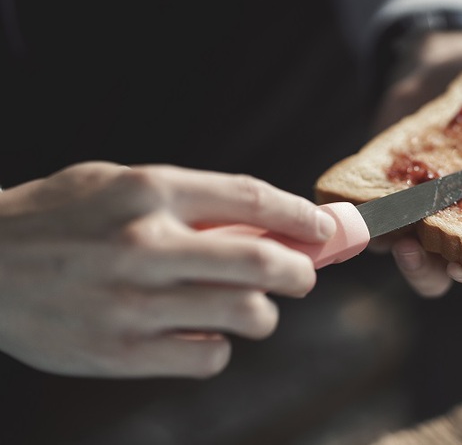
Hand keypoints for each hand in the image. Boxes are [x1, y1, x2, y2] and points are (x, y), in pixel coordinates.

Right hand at [0, 162, 336, 376]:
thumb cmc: (58, 218)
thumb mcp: (118, 184)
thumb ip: (187, 202)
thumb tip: (261, 225)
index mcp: (149, 192)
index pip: (251, 199)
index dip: (300, 215)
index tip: (324, 229)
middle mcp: (145, 244)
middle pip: (260, 261)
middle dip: (300, 271)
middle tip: (304, 275)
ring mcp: (132, 301)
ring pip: (243, 314)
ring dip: (264, 314)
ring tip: (253, 309)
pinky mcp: (118, 351)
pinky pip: (206, 357)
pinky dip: (219, 347)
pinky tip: (204, 335)